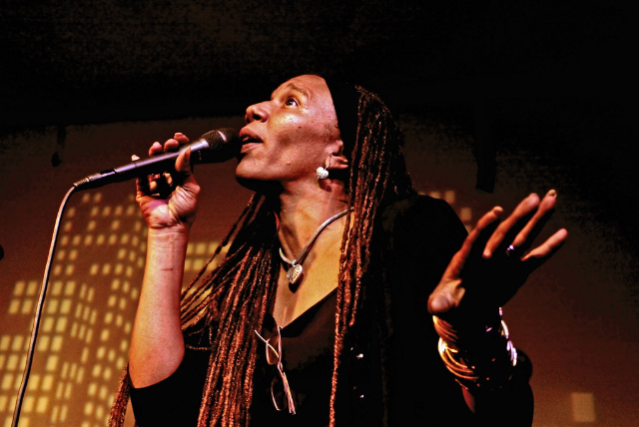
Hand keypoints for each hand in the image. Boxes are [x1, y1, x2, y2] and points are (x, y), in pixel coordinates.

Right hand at [135, 133, 200, 230]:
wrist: (171, 226)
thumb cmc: (185, 211)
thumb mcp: (191, 187)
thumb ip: (187, 170)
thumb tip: (184, 152)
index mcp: (182, 178)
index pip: (180, 159)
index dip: (179, 148)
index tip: (178, 139)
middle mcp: (169, 179)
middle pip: (166, 160)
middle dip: (166, 150)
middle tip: (168, 144)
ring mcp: (156, 184)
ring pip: (153, 166)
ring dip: (154, 156)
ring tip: (156, 148)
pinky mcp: (144, 190)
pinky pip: (140, 177)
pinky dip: (139, 168)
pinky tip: (139, 158)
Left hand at [428, 190, 567, 325]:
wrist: (464, 310)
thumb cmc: (448, 303)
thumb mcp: (441, 304)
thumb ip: (440, 303)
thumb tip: (436, 307)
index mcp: (466, 259)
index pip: (476, 239)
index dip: (486, 226)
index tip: (497, 212)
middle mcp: (487, 254)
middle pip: (504, 232)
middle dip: (518, 216)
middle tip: (533, 198)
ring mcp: (504, 261)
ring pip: (522, 237)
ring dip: (537, 219)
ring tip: (551, 198)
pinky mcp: (516, 271)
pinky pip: (535, 258)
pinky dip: (549, 247)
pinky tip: (563, 233)